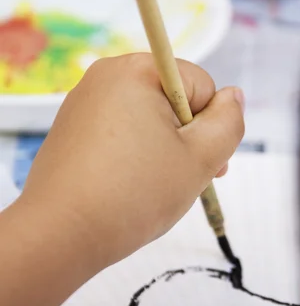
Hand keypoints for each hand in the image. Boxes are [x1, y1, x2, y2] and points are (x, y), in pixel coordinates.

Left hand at [20, 53, 244, 270]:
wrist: (59, 235)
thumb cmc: (134, 194)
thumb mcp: (200, 159)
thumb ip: (229, 123)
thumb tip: (233, 96)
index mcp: (136, 70)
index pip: (201, 86)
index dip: (209, 126)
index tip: (202, 162)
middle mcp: (105, 76)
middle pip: (174, 100)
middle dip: (188, 138)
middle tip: (184, 179)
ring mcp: (83, 102)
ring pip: (148, 119)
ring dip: (164, 150)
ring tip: (154, 187)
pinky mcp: (71, 129)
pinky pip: (120, 132)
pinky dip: (134, 155)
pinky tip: (129, 185)